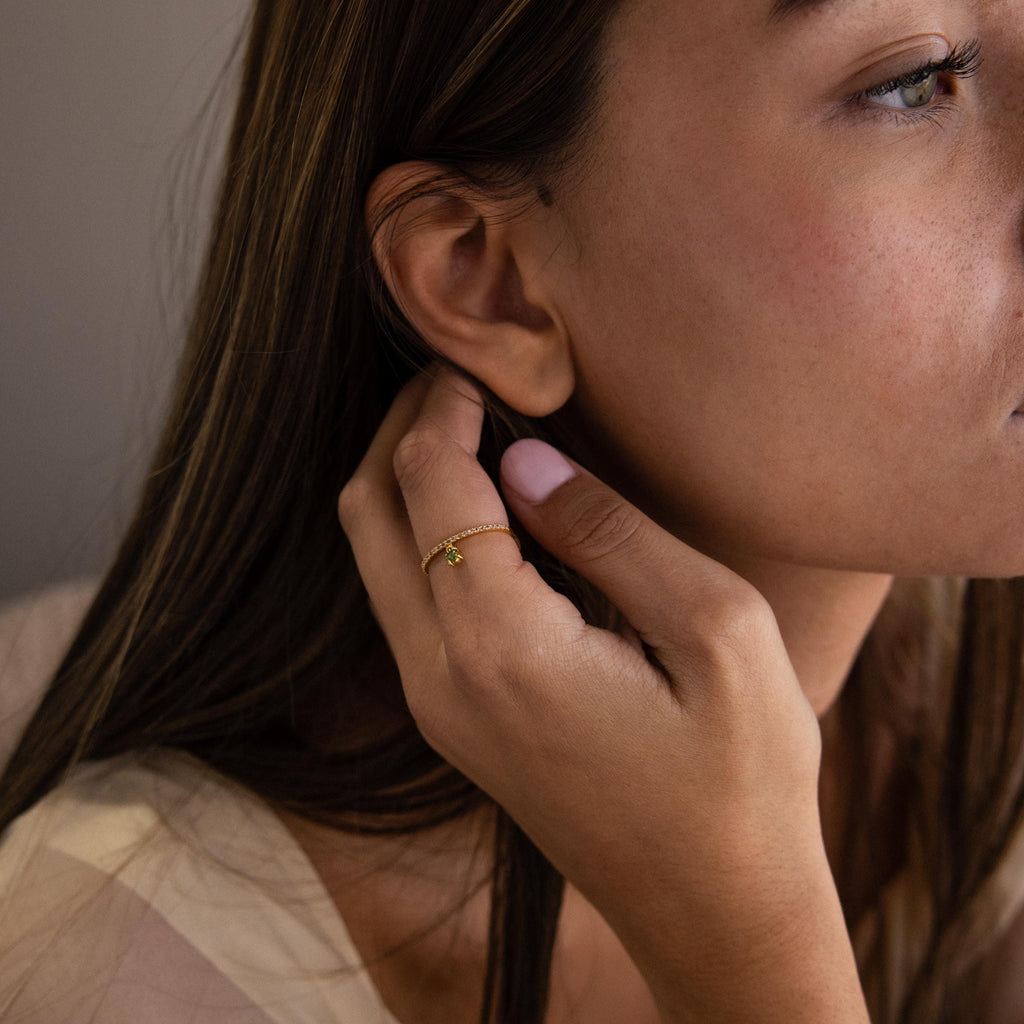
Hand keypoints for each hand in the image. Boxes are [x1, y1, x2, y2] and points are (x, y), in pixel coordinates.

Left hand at [339, 369, 867, 1022]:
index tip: (476, 359)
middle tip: (459, 376)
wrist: (714, 907)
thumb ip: (612, 534)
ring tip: (470, 427)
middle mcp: (441, 677)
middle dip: (402, 430)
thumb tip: (528, 458)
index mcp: (502, 647)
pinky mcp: (452, 721)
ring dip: (406, 480)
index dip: (443, 407)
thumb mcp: (716, 635)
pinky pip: (403, 602)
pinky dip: (420, 534)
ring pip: (373, 559)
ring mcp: (436, 706)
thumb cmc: (741, 775)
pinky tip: (484, 509)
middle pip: (370, 515)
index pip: (431, 485)